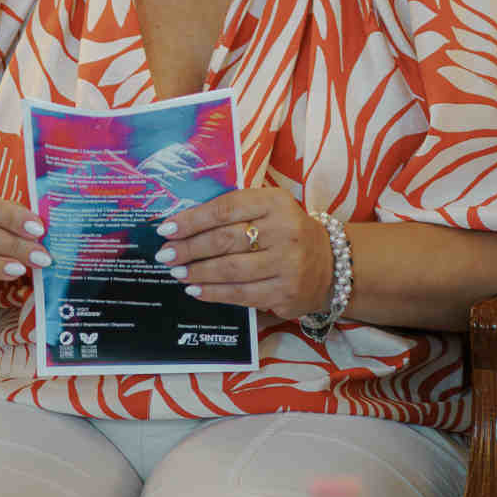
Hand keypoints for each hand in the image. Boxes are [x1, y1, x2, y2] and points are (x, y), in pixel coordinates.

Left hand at [152, 187, 333, 320]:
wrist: (331, 263)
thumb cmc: (287, 231)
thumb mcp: (269, 209)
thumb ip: (235, 212)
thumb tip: (185, 224)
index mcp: (275, 202)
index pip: (226, 208)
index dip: (193, 219)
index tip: (167, 228)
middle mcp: (284, 231)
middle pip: (225, 240)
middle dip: (189, 248)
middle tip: (165, 254)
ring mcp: (286, 264)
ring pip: (230, 270)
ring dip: (198, 272)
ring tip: (177, 272)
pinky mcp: (285, 293)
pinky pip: (241, 294)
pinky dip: (214, 293)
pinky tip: (196, 289)